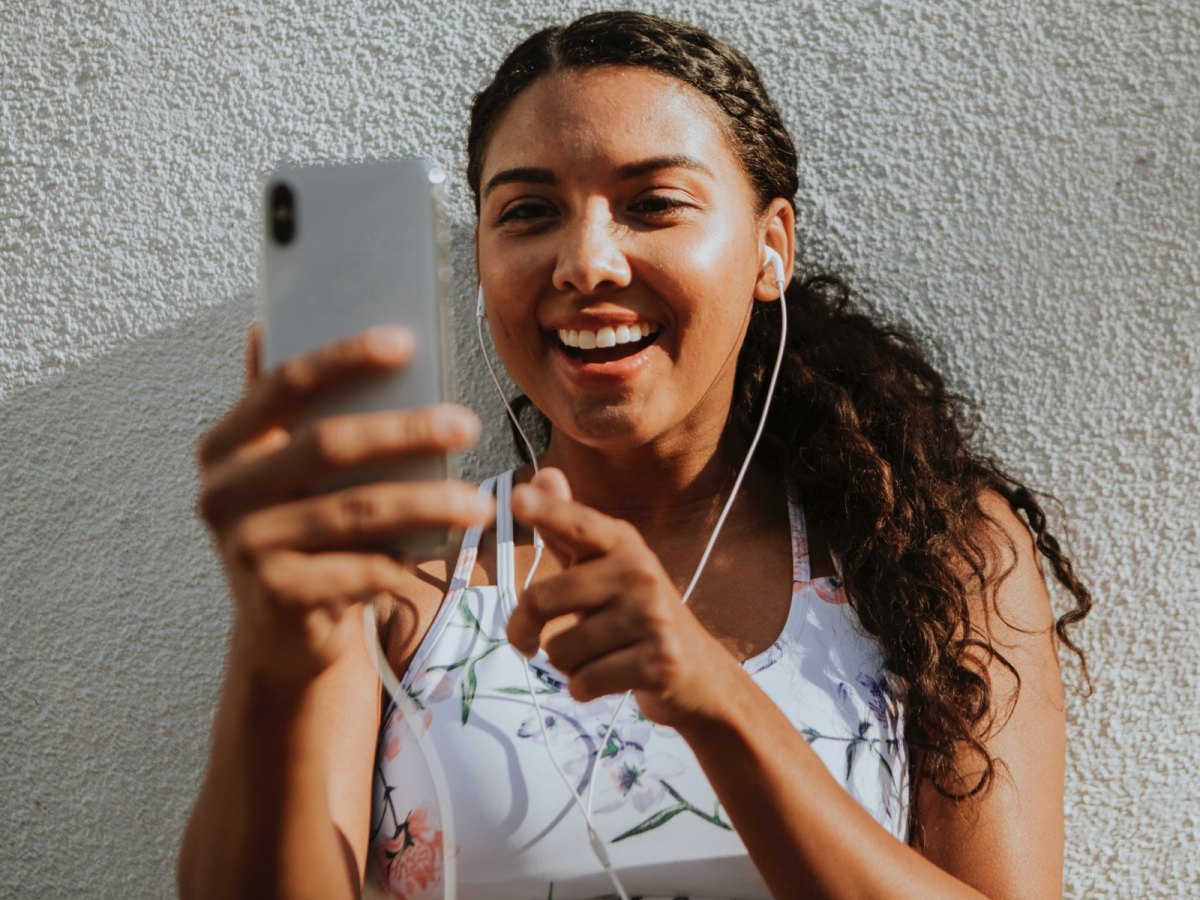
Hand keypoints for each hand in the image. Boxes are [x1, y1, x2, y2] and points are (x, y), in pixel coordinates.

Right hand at [195, 324, 493, 686]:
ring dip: (428, 502)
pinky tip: (449, 548)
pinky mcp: (276, 596)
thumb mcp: (282, 469)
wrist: (281, 631)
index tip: (406, 340)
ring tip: (480, 501)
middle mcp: (223, 492)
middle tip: (468, 423)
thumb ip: (281, 408)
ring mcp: (245, 547)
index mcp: (226, 445)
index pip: (286, 384)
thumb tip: (267, 323)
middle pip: (328, 444)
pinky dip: (410, 557)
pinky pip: (361, 567)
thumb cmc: (298, 531)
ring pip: (356, 510)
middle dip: (407, 431)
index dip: (344, 357)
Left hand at [505, 469, 739, 728]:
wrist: (699, 673)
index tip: (516, 497)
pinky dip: (583, 689)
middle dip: (522, 630)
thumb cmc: (636, 615)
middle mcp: (640, 572)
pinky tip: (608, 679)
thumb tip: (545, 473)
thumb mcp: (605, 567)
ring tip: (594, 656)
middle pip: (543, 599)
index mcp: (623, 543)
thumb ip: (567, 529)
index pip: (576, 524)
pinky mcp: (660, 660)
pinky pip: (584, 682)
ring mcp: (653, 616)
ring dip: (564, 664)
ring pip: (560, 650)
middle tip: (525, 642)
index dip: (547, 510)